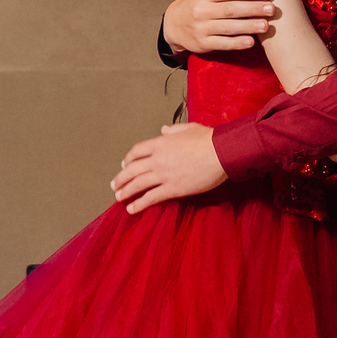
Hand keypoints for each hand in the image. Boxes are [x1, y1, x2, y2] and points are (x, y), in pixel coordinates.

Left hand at [111, 122, 225, 212]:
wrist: (221, 152)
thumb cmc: (209, 139)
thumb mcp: (188, 128)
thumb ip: (173, 130)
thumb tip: (163, 130)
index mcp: (161, 143)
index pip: (137, 151)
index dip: (128, 159)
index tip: (124, 164)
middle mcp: (158, 159)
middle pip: (132, 169)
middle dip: (121, 178)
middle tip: (115, 185)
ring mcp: (164, 174)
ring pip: (138, 184)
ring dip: (125, 191)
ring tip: (118, 197)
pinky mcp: (173, 188)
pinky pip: (151, 197)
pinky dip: (139, 203)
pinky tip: (132, 208)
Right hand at [163, 0, 276, 54]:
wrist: (173, 25)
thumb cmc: (192, 2)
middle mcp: (202, 10)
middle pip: (231, 9)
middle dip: (252, 9)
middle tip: (272, 9)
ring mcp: (202, 28)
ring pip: (228, 27)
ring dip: (248, 26)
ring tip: (266, 25)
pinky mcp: (203, 43)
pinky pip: (222, 44)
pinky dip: (236, 43)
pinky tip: (251, 41)